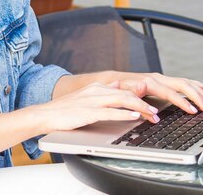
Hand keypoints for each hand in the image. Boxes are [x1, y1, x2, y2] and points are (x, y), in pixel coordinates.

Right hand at [34, 81, 158, 133]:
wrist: (46, 114)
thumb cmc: (66, 109)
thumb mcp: (87, 96)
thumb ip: (104, 91)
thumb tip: (119, 85)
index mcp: (98, 87)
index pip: (125, 90)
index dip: (141, 96)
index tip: (153, 104)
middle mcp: (97, 90)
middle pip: (127, 94)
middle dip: (145, 103)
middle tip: (157, 113)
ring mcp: (92, 100)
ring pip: (122, 100)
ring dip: (140, 108)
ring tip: (152, 115)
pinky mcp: (88, 112)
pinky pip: (110, 112)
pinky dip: (124, 114)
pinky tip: (134, 117)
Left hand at [115, 72, 202, 117]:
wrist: (112, 81)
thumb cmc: (118, 90)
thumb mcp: (124, 97)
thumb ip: (138, 102)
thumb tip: (152, 112)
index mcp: (150, 82)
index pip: (171, 93)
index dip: (183, 102)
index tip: (194, 111)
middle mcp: (157, 78)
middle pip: (182, 85)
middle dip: (196, 96)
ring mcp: (161, 78)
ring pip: (184, 82)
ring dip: (198, 90)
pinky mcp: (162, 80)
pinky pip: (182, 81)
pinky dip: (194, 84)